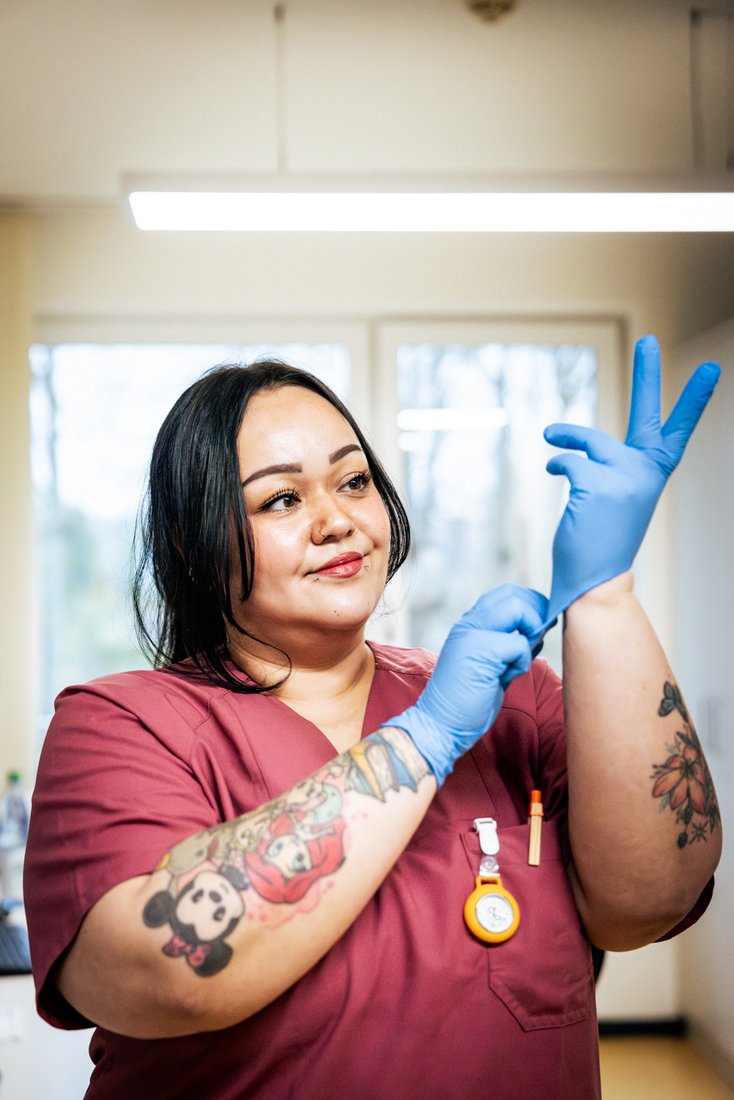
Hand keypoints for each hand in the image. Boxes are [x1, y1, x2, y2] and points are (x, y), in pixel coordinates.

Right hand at [385, 585, 546, 785]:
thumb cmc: (469, 699)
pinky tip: (507, 677)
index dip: (531, 606)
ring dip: (530, 635)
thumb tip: (542, 625)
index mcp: (471, 623)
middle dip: (537, 613)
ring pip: (518, 610)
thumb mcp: (492, 664)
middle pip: (515, 594)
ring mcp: (472, 634)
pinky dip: (523, 662)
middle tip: (538, 639)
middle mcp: (470, 623)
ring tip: (517, 661)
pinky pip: (520, 644)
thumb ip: (511, 642)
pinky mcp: (480, 651)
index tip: (539, 629)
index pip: (507, 593)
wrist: (440, 724)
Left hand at [539, 335, 719, 635]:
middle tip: (648, 340)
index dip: (695, 400)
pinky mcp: (595, 483)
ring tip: (552, 434)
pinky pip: (567, 459)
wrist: (594, 582)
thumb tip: (574, 441)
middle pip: (646, 413)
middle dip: (647, 374)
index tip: (712, 368)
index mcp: (654, 473)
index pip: (678, 430)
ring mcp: (622, 477)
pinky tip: (555, 475)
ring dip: (565, 435)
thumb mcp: (616, 495)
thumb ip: (612, 464)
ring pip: (587, 440)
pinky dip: (557, 463)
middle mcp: (644, 471)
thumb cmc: (601, 539)